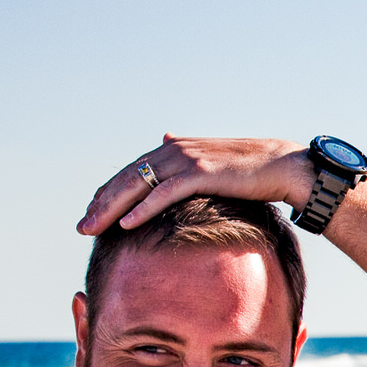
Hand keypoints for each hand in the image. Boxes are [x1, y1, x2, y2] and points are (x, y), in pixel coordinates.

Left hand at [76, 136, 315, 236]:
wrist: (284, 166)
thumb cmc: (252, 170)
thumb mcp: (211, 161)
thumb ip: (184, 155)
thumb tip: (164, 138)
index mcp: (174, 150)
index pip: (130, 172)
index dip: (108, 193)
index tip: (92, 214)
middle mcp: (174, 150)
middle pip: (126, 178)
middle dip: (101, 203)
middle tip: (81, 226)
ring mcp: (186, 160)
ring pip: (138, 185)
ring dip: (111, 208)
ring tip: (92, 228)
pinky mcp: (201, 173)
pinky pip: (164, 194)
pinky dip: (143, 209)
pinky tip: (126, 225)